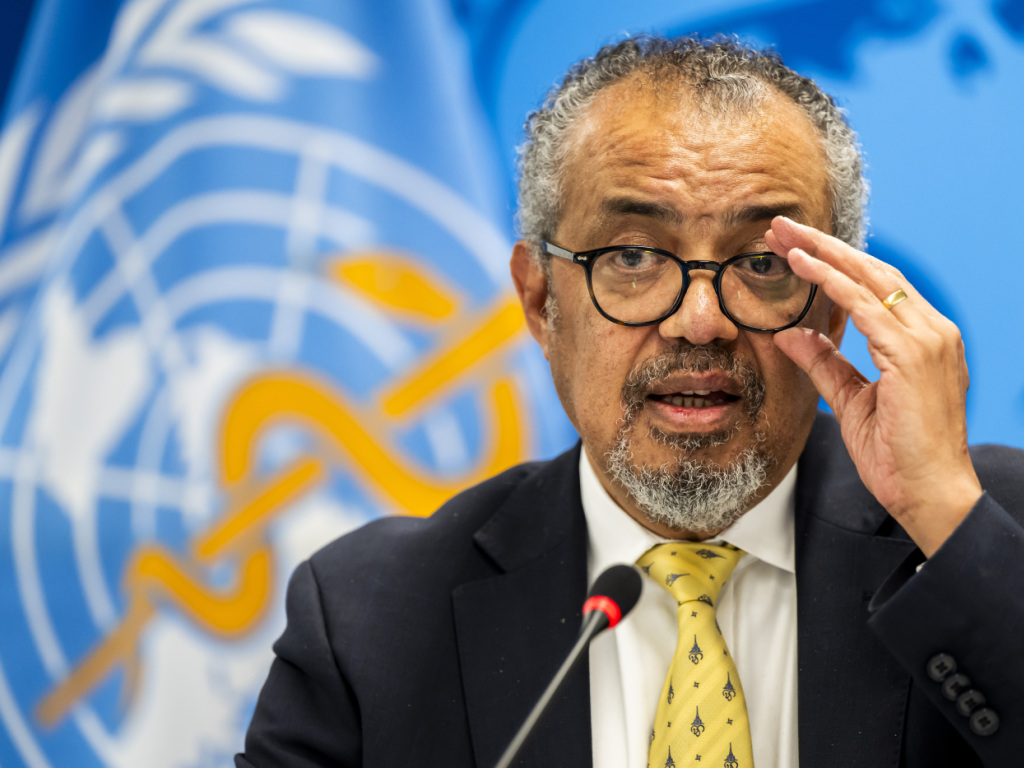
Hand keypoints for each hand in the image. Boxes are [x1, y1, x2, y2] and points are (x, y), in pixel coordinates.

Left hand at [766, 216, 981, 556]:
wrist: (929, 493)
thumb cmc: (897, 454)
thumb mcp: (851, 400)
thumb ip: (825, 364)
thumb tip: (791, 335)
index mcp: (924, 339)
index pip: (876, 286)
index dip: (834, 262)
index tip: (794, 247)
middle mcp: (932, 330)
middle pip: (872, 271)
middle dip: (824, 245)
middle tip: (781, 226)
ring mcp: (928, 339)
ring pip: (869, 279)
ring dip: (822, 254)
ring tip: (783, 236)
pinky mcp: (914, 354)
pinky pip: (866, 307)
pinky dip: (832, 282)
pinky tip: (803, 267)